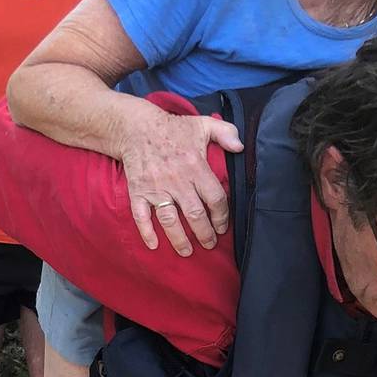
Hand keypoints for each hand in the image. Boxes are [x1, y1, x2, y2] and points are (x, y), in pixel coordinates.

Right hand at [120, 108, 242, 255]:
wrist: (135, 127)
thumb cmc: (173, 128)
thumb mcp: (203, 124)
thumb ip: (226, 132)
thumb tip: (240, 147)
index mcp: (195, 166)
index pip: (215, 198)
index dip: (222, 216)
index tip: (223, 227)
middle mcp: (177, 180)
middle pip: (195, 214)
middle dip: (204, 234)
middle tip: (209, 244)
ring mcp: (156, 188)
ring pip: (170, 220)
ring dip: (179, 239)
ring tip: (187, 252)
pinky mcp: (138, 191)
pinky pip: (141, 216)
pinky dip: (146, 232)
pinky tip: (154, 245)